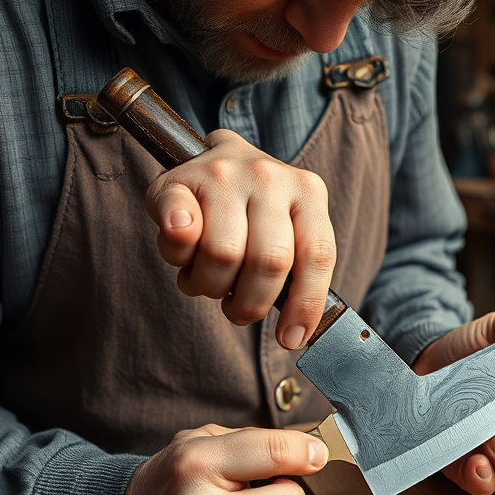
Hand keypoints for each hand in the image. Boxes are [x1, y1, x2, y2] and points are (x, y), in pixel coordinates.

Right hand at [145, 129, 336, 349]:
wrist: (213, 156)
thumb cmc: (255, 212)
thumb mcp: (291, 232)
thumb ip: (299, 273)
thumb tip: (296, 335)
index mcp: (307, 192)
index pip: (316, 255)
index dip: (304, 305)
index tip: (291, 338)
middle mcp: (269, 177)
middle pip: (268, 261)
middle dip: (250, 302)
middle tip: (237, 308)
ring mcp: (223, 175)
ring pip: (222, 254)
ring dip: (209, 285)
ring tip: (207, 278)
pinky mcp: (178, 180)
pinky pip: (179, 231)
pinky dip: (178, 255)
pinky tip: (184, 255)